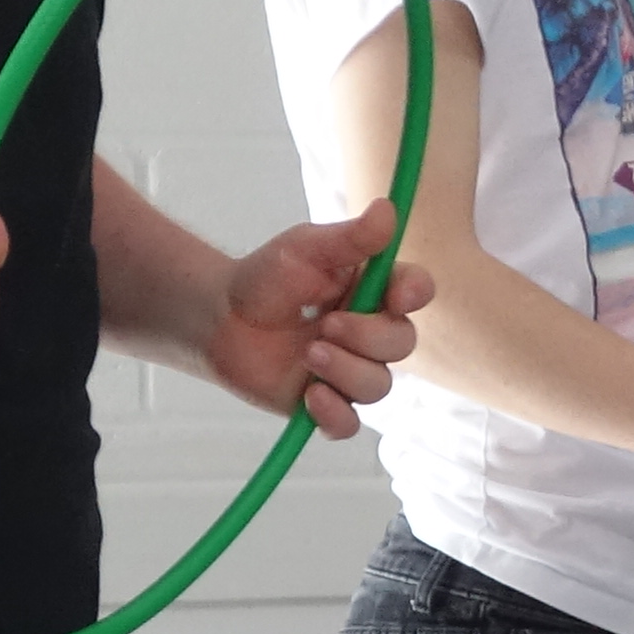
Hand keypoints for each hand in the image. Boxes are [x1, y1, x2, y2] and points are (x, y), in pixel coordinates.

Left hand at [200, 203, 437, 437]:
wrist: (217, 318)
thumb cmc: (264, 278)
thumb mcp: (304, 249)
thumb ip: (349, 238)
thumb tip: (387, 209)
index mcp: (373, 291)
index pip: (415, 293)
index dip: (414, 295)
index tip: (397, 294)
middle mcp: (370, 334)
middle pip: (401, 344)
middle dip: (366, 337)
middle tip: (324, 324)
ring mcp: (349, 372)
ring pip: (378, 386)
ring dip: (345, 370)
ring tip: (307, 354)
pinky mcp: (325, 405)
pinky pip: (349, 425)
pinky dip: (334, 414)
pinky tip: (311, 396)